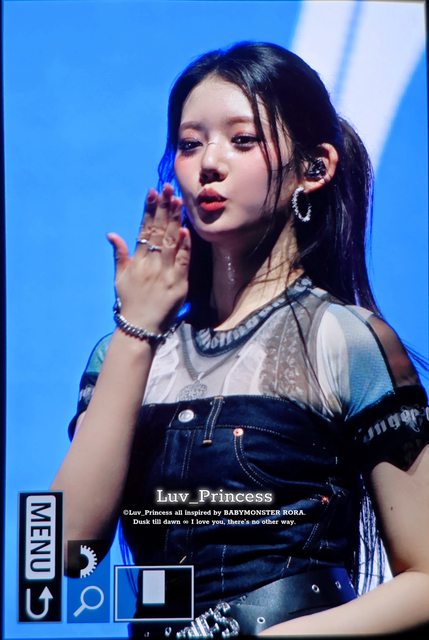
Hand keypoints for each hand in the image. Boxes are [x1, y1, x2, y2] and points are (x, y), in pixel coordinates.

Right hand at [107, 184, 190, 333]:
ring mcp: (165, 273)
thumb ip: (120, 255)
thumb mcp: (120, 278)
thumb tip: (112, 234)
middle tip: (168, 188)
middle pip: (159, 231)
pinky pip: (183, 261)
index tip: (152, 192)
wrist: (140, 328)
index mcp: (137, 261)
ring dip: (175, 221)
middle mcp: (151, 264)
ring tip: (178, 201)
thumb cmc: (130, 302)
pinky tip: (186, 230)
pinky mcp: (178, 284)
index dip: (149, 210)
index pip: (144, 229)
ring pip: (171, 242)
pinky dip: (185, 246)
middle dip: (164, 208)